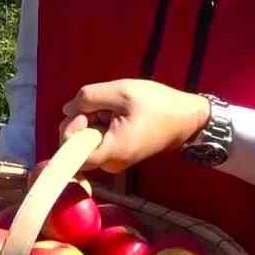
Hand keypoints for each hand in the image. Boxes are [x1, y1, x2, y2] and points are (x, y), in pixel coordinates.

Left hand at [58, 79, 211, 173]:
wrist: (187, 118)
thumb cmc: (158, 104)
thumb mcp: (121, 91)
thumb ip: (88, 98)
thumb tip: (67, 110)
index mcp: (113, 152)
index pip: (71, 155)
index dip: (70, 131)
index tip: (85, 112)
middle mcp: (112, 163)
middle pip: (75, 146)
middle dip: (81, 121)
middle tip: (102, 105)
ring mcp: (115, 160)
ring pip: (85, 141)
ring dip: (92, 120)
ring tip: (114, 107)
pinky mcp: (118, 153)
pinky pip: (97, 140)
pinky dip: (100, 124)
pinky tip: (116, 113)